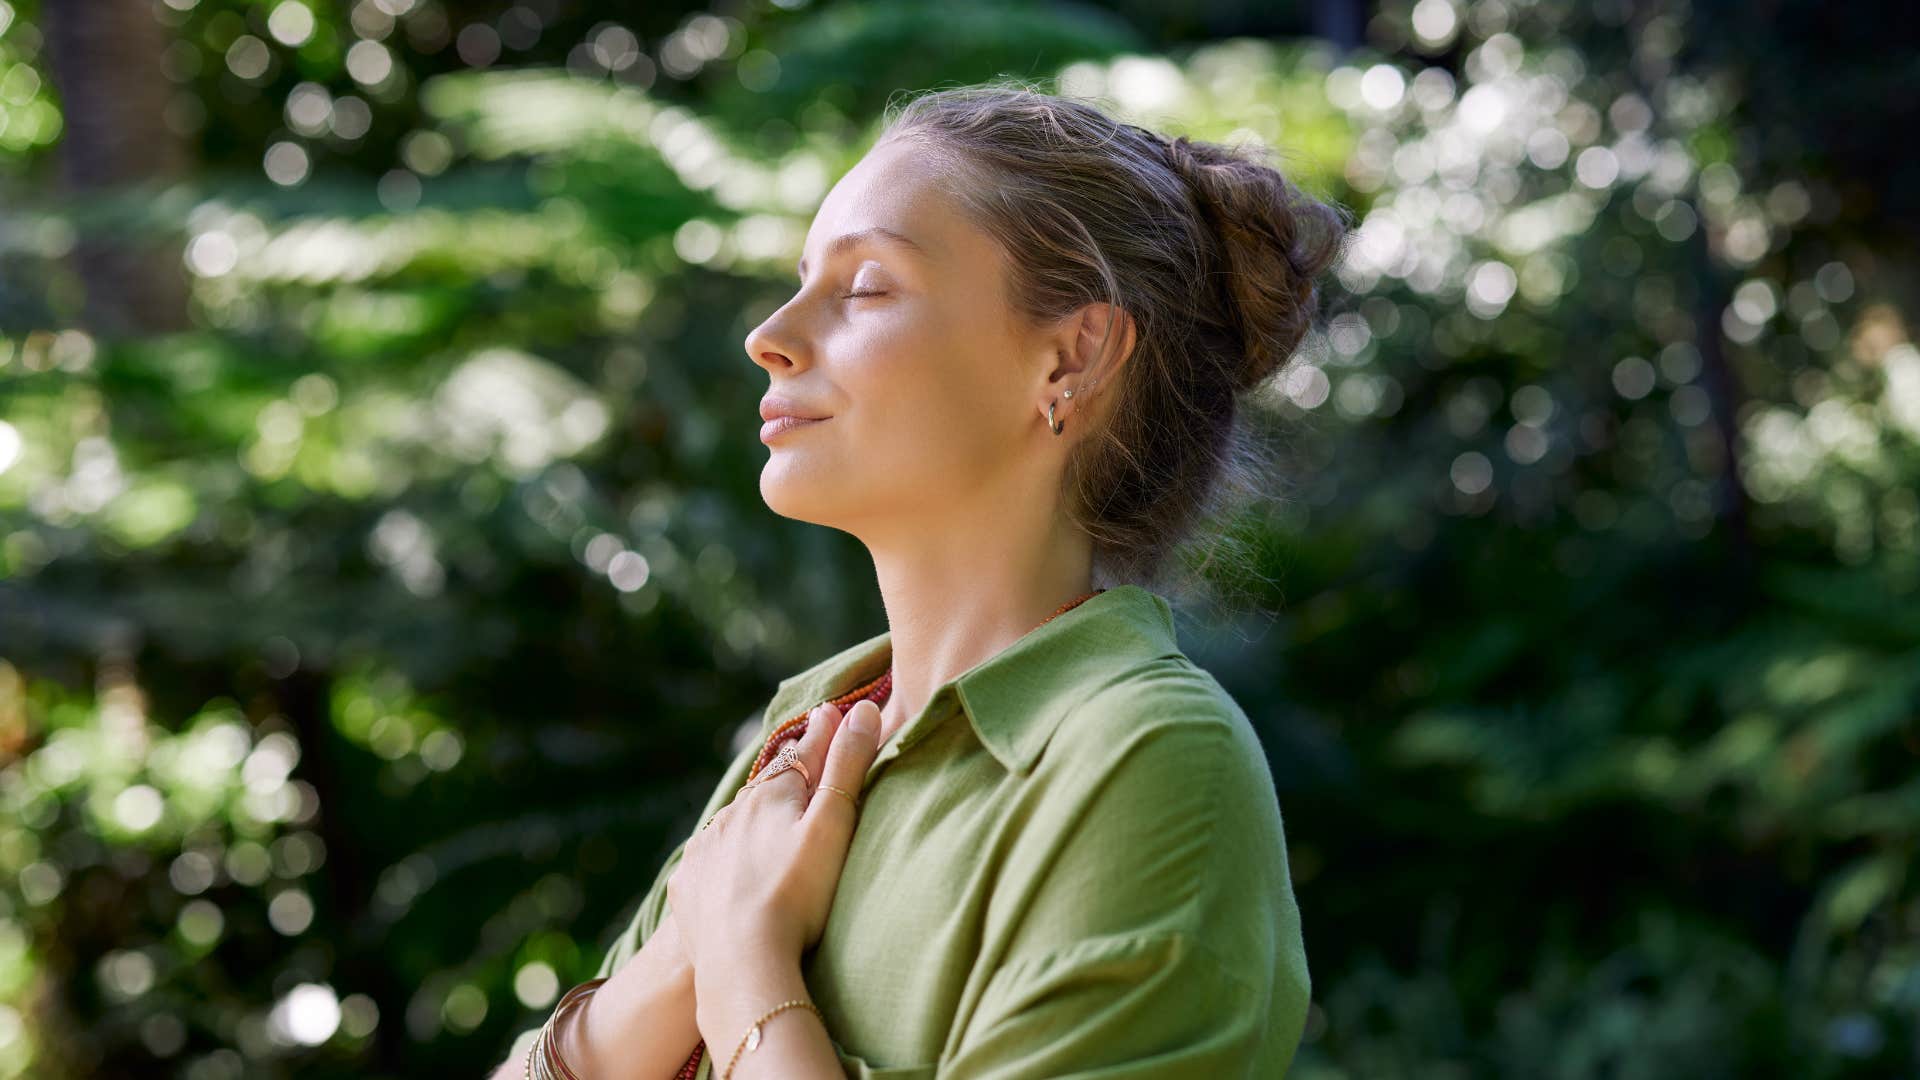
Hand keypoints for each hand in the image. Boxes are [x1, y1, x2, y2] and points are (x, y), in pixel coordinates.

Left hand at [667, 699, 882, 970]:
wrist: (741, 960)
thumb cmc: (798, 893)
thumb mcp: (833, 824)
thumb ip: (848, 766)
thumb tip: (862, 709)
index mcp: (771, 794)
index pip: (803, 754)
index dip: (821, 735)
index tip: (830, 713)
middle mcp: (732, 813)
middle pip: (766, 788)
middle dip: (785, 778)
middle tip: (800, 766)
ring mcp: (705, 849)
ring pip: (734, 824)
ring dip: (752, 819)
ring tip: (767, 824)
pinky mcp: (689, 885)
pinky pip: (709, 863)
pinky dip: (724, 860)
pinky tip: (732, 873)